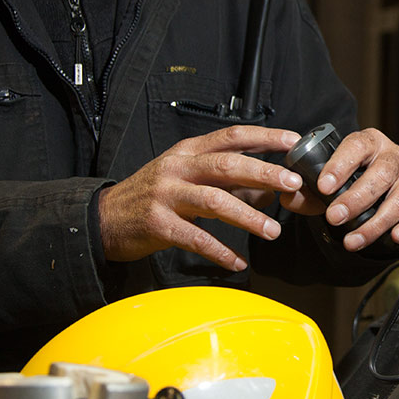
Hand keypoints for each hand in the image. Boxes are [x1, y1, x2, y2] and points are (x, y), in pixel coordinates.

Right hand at [97, 125, 302, 270]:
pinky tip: (238, 262)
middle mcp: (178, 168)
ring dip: (248, 216)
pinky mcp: (157, 224)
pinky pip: (195, 238)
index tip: (292, 142)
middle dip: (264, 173)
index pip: (231, 136)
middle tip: (293, 184)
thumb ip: (230, 184)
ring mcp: (166, 195)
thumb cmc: (154, 196)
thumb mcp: (190, 179)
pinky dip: (220, 251)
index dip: (264, 138)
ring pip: (214, 201)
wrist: (105, 218)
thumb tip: (270, 190)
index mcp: (188, 151)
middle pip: (227, 165)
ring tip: (273, 230)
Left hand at [282, 128, 398, 251]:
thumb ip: (306, 189)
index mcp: (369, 142)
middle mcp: (394, 156)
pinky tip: (395, 237)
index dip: (341, 165)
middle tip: (334, 216)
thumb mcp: (326, 182)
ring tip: (352, 240)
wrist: (375, 190)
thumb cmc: (349, 180)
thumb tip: (289, 195)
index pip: (357, 147)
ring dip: (376, 222)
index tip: (323, 186)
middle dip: (357, 198)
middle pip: (382, 173)